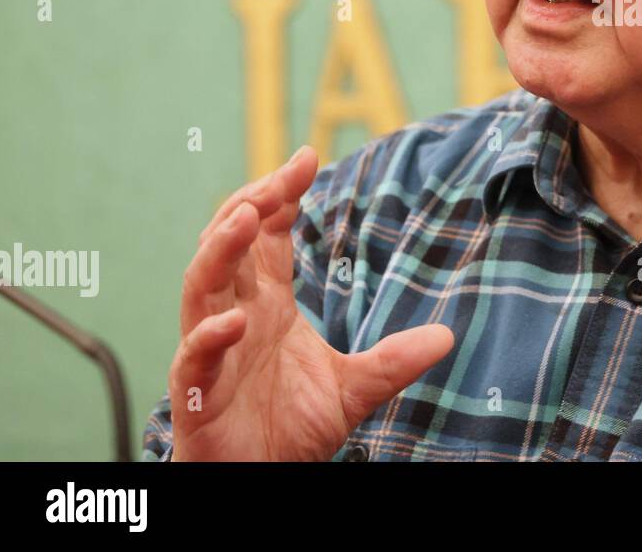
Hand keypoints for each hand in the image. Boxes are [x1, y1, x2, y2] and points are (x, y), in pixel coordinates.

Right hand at [168, 146, 453, 459]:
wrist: (259, 482)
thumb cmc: (291, 429)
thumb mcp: (356, 389)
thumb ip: (395, 360)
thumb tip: (447, 337)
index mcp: (265, 304)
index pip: (266, 235)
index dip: (279, 195)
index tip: (308, 159)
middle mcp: (234, 316)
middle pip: (229, 245)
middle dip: (251, 205)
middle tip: (282, 176)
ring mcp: (211, 352)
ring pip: (200, 288)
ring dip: (219, 251)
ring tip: (247, 218)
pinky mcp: (197, 394)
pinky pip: (194, 358)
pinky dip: (210, 337)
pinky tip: (235, 322)